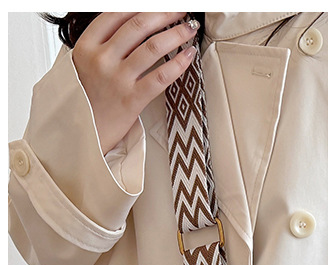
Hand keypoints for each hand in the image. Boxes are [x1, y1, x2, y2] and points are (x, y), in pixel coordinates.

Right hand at [71, 12, 198, 154]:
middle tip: (180, 11)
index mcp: (87, 46)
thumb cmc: (87, 98)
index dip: (143, 6)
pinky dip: (178, 63)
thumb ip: (103, 42)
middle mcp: (101, 59)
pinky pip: (161, 77)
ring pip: (152, 47)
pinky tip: (189, 55)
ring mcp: (117, 79)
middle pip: (138, 26)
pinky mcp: (133, 100)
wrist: (81, 133)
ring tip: (189, 29)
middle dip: (164, 14)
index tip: (160, 4)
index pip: (117, 14)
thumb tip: (131, 22)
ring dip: (176, 34)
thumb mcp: (84, 63)